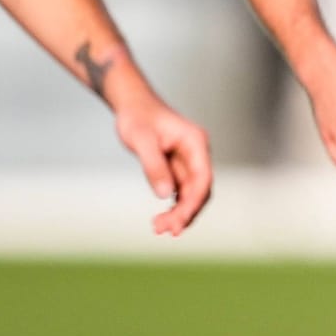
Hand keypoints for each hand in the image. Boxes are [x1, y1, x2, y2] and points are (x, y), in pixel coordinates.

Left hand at [114, 97, 213, 235]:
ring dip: (178, 213)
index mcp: (196, 142)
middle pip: (199, 190)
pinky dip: (173, 206)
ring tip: (158, 228)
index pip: (203, 178)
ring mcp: (189, 161)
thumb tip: (166, 195)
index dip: (193, 203)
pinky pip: (181, 192)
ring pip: (191, 194)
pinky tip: (161, 219)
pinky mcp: (178, 167)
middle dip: (185, 212)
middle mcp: (197, 153)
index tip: (179, 222)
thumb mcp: (142, 140)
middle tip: (163, 230)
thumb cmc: (137, 117)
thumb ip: (154, 167)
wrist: (132, 105)